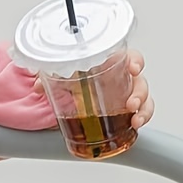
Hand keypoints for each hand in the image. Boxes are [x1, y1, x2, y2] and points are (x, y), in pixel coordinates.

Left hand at [32, 49, 153, 128]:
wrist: (73, 98)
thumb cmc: (76, 81)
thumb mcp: (64, 78)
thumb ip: (51, 78)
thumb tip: (38, 85)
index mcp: (111, 65)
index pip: (131, 57)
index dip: (135, 61)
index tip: (133, 68)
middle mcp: (121, 79)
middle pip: (140, 81)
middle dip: (140, 93)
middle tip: (131, 103)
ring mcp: (126, 95)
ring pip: (144, 99)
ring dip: (143, 109)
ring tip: (135, 120)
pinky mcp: (125, 111)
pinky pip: (140, 113)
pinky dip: (141, 119)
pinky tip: (134, 125)